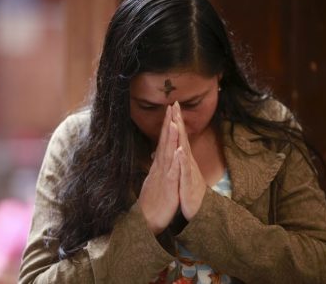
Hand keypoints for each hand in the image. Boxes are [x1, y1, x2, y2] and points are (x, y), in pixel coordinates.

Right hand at [138, 106, 179, 234]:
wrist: (147, 220)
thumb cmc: (153, 200)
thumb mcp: (156, 180)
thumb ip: (158, 166)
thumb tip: (157, 154)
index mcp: (160, 165)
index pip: (164, 140)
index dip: (168, 124)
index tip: (171, 109)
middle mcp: (160, 167)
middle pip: (165, 142)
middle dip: (169, 123)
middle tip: (172, 105)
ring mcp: (163, 176)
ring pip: (167, 154)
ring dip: (170, 138)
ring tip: (174, 122)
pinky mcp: (167, 187)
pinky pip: (172, 173)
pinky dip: (175, 162)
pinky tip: (178, 151)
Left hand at [172, 102, 206, 220]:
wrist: (197, 210)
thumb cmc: (187, 191)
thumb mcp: (181, 173)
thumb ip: (178, 160)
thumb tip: (176, 148)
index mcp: (182, 159)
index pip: (177, 136)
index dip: (174, 121)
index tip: (171, 105)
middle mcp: (186, 162)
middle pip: (181, 138)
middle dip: (178, 121)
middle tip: (175, 104)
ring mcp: (188, 171)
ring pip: (183, 151)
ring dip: (180, 137)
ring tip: (175, 122)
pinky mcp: (188, 183)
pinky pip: (184, 171)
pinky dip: (182, 161)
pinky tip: (180, 151)